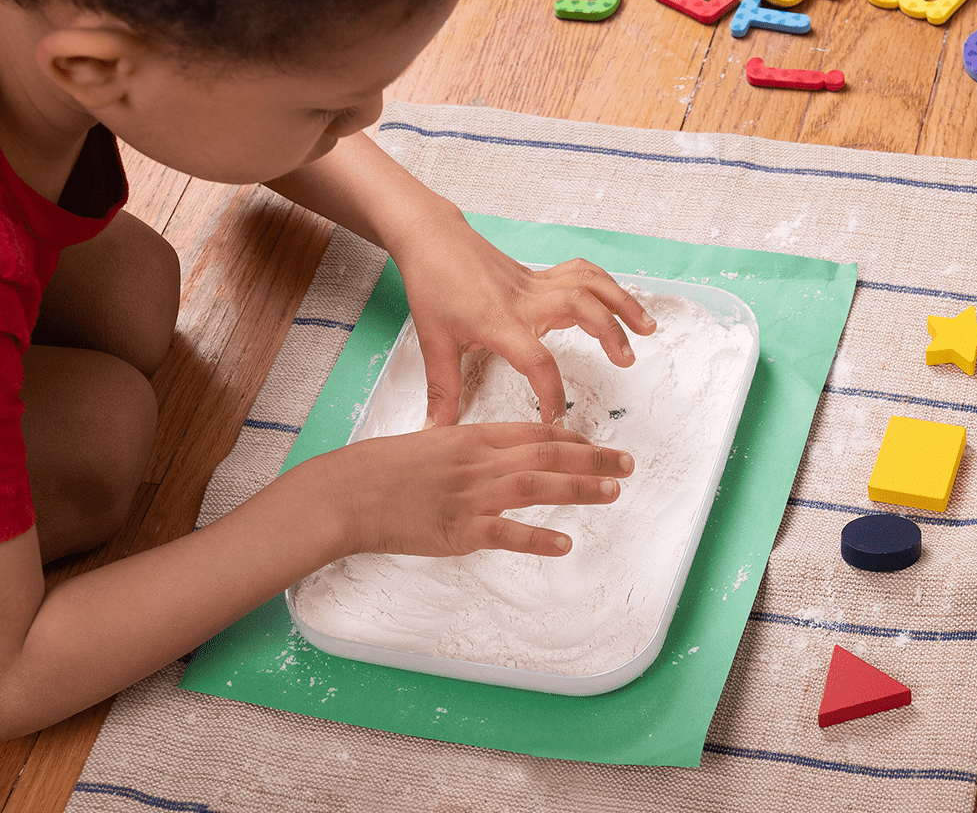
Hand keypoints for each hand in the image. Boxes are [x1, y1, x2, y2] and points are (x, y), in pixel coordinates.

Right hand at [329, 422, 632, 557]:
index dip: (575, 439)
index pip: (535, 433)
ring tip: (612, 493)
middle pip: (548, 455)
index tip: (601, 445)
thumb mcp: (434, 444)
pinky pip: (506, 533)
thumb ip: (471, 451)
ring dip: (579, 488)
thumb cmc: (385, 469)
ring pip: (537, 486)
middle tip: (627, 464)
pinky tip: (565, 543)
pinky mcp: (459, 529)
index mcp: (474, 437)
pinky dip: (538, 537)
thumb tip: (501, 457)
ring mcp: (471, 495)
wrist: (348, 492)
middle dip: (593, 459)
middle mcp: (480, 462)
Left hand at [395, 211, 656, 427]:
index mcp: (499, 322)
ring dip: (622, 303)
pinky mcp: (541, 275)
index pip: (536, 360)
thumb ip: (442, 390)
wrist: (433, 238)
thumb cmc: (432, 286)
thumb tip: (433, 432)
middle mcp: (525, 300)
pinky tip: (621, 303)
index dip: (551, 393)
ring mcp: (536, 283)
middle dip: (609, 333)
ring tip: (648, 327)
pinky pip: (582, 273)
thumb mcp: (434, 341)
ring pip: (589, 284)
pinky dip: (607, 285)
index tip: (556, 420)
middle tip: (627, 360)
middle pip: (580, 308)